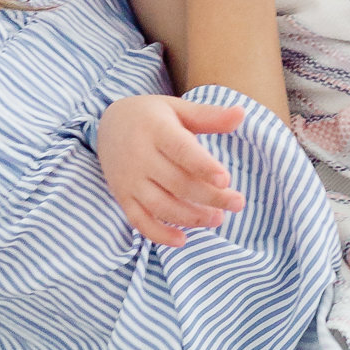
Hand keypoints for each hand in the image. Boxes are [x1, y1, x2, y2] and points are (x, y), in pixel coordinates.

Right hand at [95, 93, 246, 249]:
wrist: (108, 124)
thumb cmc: (151, 116)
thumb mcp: (177, 108)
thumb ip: (209, 116)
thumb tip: (242, 114)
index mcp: (157, 130)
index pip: (182, 150)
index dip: (204, 166)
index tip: (226, 180)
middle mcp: (140, 156)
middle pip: (178, 183)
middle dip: (210, 197)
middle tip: (238, 203)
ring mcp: (130, 179)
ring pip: (161, 205)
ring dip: (190, 217)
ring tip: (218, 219)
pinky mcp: (123, 197)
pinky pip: (139, 220)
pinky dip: (158, 234)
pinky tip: (182, 240)